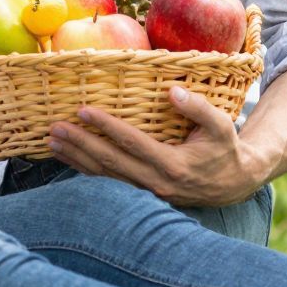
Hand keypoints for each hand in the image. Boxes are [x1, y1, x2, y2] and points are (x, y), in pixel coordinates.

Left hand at [47, 86, 268, 208]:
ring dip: (77, 158)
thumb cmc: (225, 150)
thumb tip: (172, 91)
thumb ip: (198, 108)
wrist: (233, 184)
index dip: (106, 126)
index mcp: (173, 164)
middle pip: (110, 162)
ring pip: (105, 176)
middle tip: (56, 128)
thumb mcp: (221, 126)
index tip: (83, 110)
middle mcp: (155, 182)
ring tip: (53, 141)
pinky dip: (85, 171)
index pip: (132, 142)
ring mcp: (147, 192)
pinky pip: (108, 183)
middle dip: (80, 144)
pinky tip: (68, 159)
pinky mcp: (142, 195)